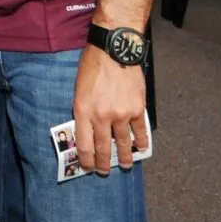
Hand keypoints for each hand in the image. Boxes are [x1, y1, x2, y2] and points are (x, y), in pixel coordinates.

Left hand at [73, 45, 147, 174]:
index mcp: (83, 111)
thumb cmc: (92, 66)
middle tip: (104, 172)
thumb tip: (88, 130)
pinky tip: (141, 148)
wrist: (114, 49)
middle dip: (104, 163)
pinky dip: (141, 142)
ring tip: (126, 165)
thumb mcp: (79, 89)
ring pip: (123, 143)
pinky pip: (140, 131)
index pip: (84, 144)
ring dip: (125, 157)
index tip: (88, 167)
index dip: (86, 160)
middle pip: (103, 148)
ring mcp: (121, 114)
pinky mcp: (137, 109)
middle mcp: (102, 116)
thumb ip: (83, 110)